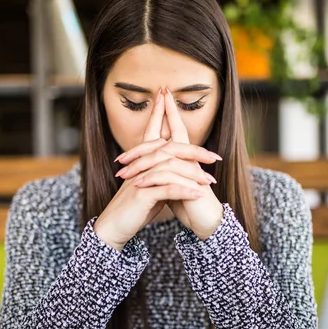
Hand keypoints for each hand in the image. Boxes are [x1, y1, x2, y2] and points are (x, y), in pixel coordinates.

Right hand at [93, 88, 204, 250]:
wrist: (113, 227)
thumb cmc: (133, 208)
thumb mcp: (149, 188)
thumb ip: (160, 174)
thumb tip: (177, 166)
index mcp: (141, 161)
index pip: (154, 133)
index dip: (163, 115)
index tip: (173, 101)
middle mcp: (139, 166)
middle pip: (169, 148)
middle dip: (194, 151)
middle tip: (214, 156)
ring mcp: (140, 179)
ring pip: (171, 169)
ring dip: (193, 175)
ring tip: (210, 182)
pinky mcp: (141, 195)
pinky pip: (167, 190)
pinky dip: (184, 191)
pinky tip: (198, 195)